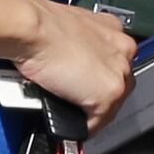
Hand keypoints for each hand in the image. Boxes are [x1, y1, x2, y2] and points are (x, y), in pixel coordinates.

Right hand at [14, 0, 137, 131]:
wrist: (31, 29)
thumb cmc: (37, 26)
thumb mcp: (67, 29)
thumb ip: (77, 45)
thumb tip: (69, 60)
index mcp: (112, 29)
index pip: (113, 62)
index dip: (98, 76)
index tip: (87, 84)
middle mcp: (122, 49)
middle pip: (117, 83)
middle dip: (97, 94)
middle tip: (76, 102)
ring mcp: (117, 73)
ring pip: (112, 103)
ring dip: (91, 112)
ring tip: (70, 114)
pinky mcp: (108, 94)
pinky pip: (99, 121)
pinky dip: (84, 127)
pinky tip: (71, 125)